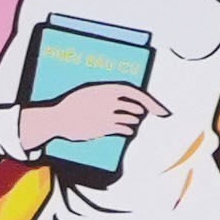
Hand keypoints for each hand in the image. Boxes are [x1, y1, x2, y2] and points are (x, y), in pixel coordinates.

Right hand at [34, 79, 149, 144]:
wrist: (58, 118)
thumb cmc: (72, 104)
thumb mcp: (89, 91)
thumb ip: (107, 93)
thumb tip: (122, 96)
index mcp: (105, 88)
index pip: (134, 92)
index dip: (149, 100)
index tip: (160, 109)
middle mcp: (108, 100)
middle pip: (136, 106)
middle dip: (144, 110)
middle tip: (148, 113)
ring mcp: (106, 114)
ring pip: (131, 119)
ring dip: (133, 120)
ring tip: (132, 120)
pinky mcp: (103, 127)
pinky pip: (123, 129)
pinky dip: (127, 130)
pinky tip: (128, 131)